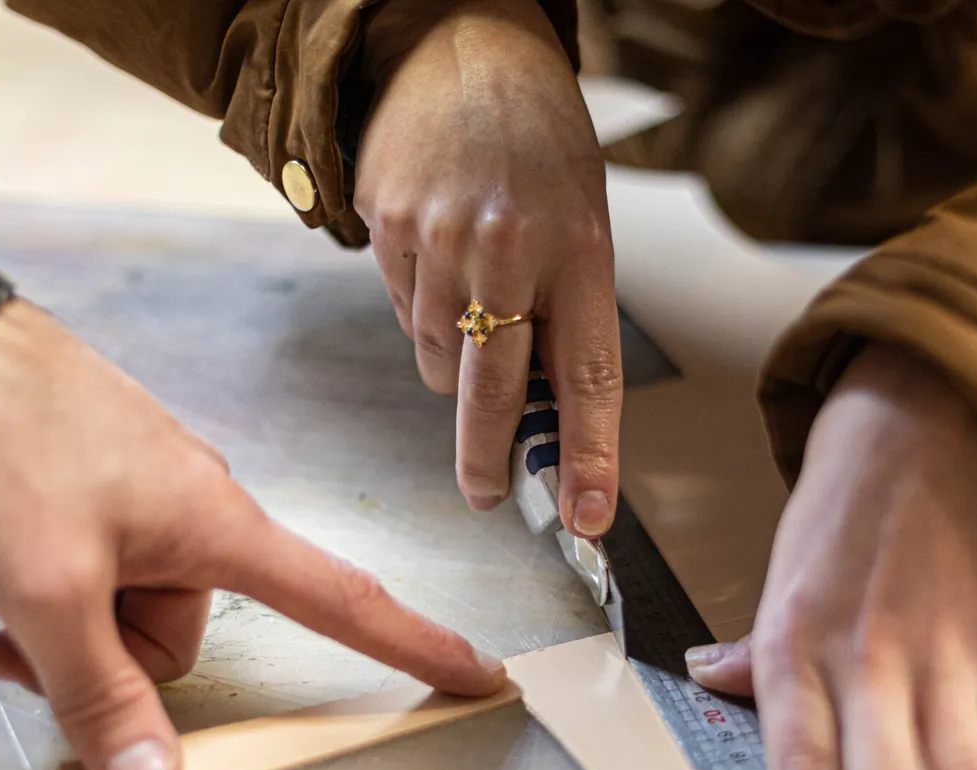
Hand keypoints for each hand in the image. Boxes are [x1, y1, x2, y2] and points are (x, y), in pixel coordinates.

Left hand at [0, 241, 506, 769]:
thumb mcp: (45, 590)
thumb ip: (101, 696)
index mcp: (218, 526)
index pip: (342, 602)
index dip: (417, 647)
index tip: (481, 676)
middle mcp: (198, 509)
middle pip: (184, 636)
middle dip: (108, 655)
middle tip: (26, 632)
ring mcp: (148, 494)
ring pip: (130, 609)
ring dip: (66, 625)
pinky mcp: (100, 484)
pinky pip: (99, 569)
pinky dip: (54, 591)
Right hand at [354, 0, 620, 536]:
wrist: (461, 42)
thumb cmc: (537, 137)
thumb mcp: (582, 217)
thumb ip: (567, 310)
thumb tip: (544, 416)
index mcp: (579, 248)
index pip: (587, 376)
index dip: (589, 456)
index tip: (588, 515)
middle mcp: (509, 249)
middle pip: (493, 392)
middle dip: (488, 458)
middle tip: (486, 492)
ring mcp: (440, 240)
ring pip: (439, 360)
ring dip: (455, 361)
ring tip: (473, 297)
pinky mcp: (387, 230)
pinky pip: (402, 315)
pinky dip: (421, 311)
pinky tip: (438, 259)